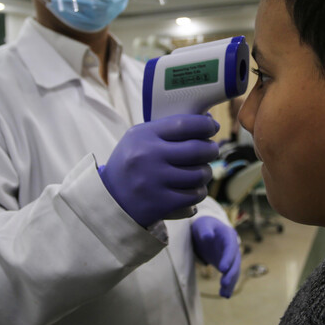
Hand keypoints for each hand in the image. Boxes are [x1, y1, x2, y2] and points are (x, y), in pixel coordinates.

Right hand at [99, 114, 218, 227]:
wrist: (111, 200)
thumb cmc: (132, 164)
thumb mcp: (139, 139)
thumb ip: (168, 129)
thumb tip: (207, 121)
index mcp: (143, 136)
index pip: (184, 124)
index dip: (205, 125)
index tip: (212, 127)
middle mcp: (148, 157)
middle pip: (197, 149)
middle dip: (211, 149)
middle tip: (211, 150)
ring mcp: (154, 181)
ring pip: (200, 173)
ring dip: (206, 171)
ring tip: (200, 170)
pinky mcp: (161, 203)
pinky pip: (195, 194)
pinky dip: (199, 190)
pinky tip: (193, 188)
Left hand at [191, 216, 240, 297]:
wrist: (209, 229)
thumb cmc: (205, 225)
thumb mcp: (203, 225)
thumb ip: (205, 230)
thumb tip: (207, 237)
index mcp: (229, 236)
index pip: (230, 248)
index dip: (228, 258)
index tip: (223, 269)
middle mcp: (233, 247)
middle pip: (235, 262)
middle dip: (230, 274)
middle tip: (223, 284)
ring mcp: (231, 257)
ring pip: (234, 271)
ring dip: (230, 283)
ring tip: (224, 294)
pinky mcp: (227, 264)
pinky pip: (229, 275)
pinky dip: (228, 285)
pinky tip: (224, 295)